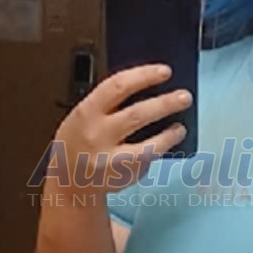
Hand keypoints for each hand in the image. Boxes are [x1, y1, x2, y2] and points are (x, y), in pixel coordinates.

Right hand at [51, 64, 191, 197]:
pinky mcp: (121, 175)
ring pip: (147, 145)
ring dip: (169, 135)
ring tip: (180, 127)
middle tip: (185, 97)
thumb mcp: (85, 116)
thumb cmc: (79, 142)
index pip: (118, 86)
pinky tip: (167, 143)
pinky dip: (159, 150)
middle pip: (137, 114)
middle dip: (165, 104)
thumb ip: (109, 103)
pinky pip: (146, 160)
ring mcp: (109, 158)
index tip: (164, 71)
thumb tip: (149, 86)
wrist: (68, 181)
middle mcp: (97, 134)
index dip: (144, 76)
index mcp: (87, 112)